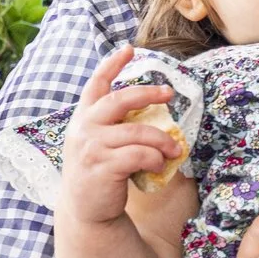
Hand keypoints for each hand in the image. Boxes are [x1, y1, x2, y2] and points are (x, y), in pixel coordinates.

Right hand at [57, 45, 184, 226]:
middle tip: (168, 93)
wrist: (85, 208)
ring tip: (175, 149)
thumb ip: (112, 125)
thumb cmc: (99, 172)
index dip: (112, 64)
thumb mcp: (98, 142)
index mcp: (83, 118)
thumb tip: (151, 109)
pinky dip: (155, 159)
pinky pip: (138, 155)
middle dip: (147, 93)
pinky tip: (159, 165)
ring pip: (137, 132)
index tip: (129, 49)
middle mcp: (84, 128)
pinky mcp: (103, 167)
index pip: (96, 84)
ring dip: (162, 140)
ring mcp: (92, 147)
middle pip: (120, 100)